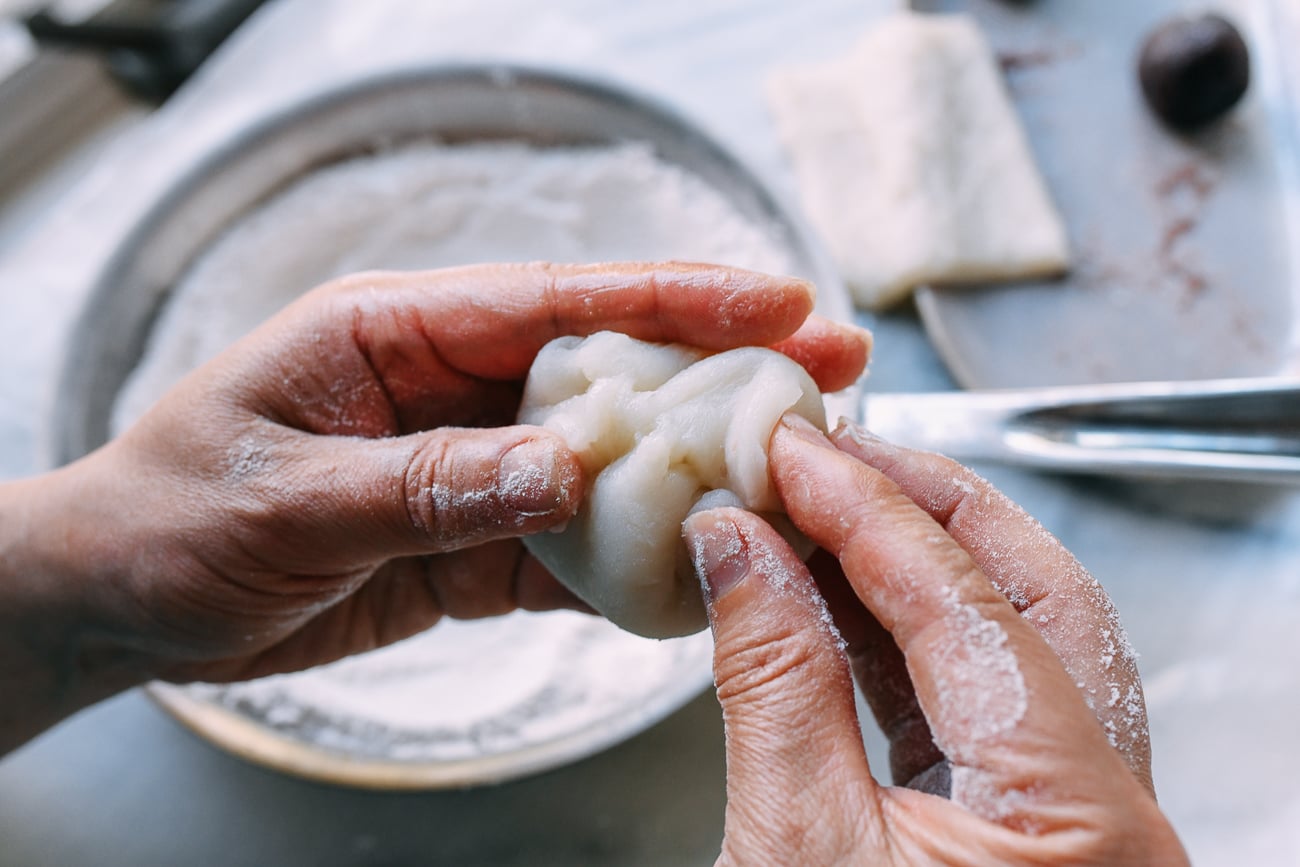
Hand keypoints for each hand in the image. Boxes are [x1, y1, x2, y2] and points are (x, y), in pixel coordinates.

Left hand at [0, 262, 869, 751]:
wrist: (123, 602)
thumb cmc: (169, 518)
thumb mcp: (287, 498)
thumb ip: (427, 484)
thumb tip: (564, 470)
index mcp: (396, 330)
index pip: (555, 299)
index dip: (670, 296)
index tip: (773, 299)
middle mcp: (450, 385)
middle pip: (607, 368)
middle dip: (717, 370)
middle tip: (828, 373)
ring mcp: (472, 464)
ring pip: (605, 459)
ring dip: (690, 469)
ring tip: (792, 475)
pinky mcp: (474, 539)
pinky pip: (570, 547)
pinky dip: (631, 562)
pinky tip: (696, 569)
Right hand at [682, 415, 1187, 864]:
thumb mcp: (793, 849)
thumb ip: (772, 684)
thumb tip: (735, 546)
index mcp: (1076, 813)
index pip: (967, 605)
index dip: (864, 510)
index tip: (791, 452)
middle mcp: (1108, 810)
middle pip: (1035, 595)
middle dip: (924, 506)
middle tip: (830, 455)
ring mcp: (1075, 822)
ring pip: (1011, 644)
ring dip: (909, 571)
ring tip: (816, 516)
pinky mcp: (1027, 837)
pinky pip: (979, 705)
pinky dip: (905, 643)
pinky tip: (832, 603)